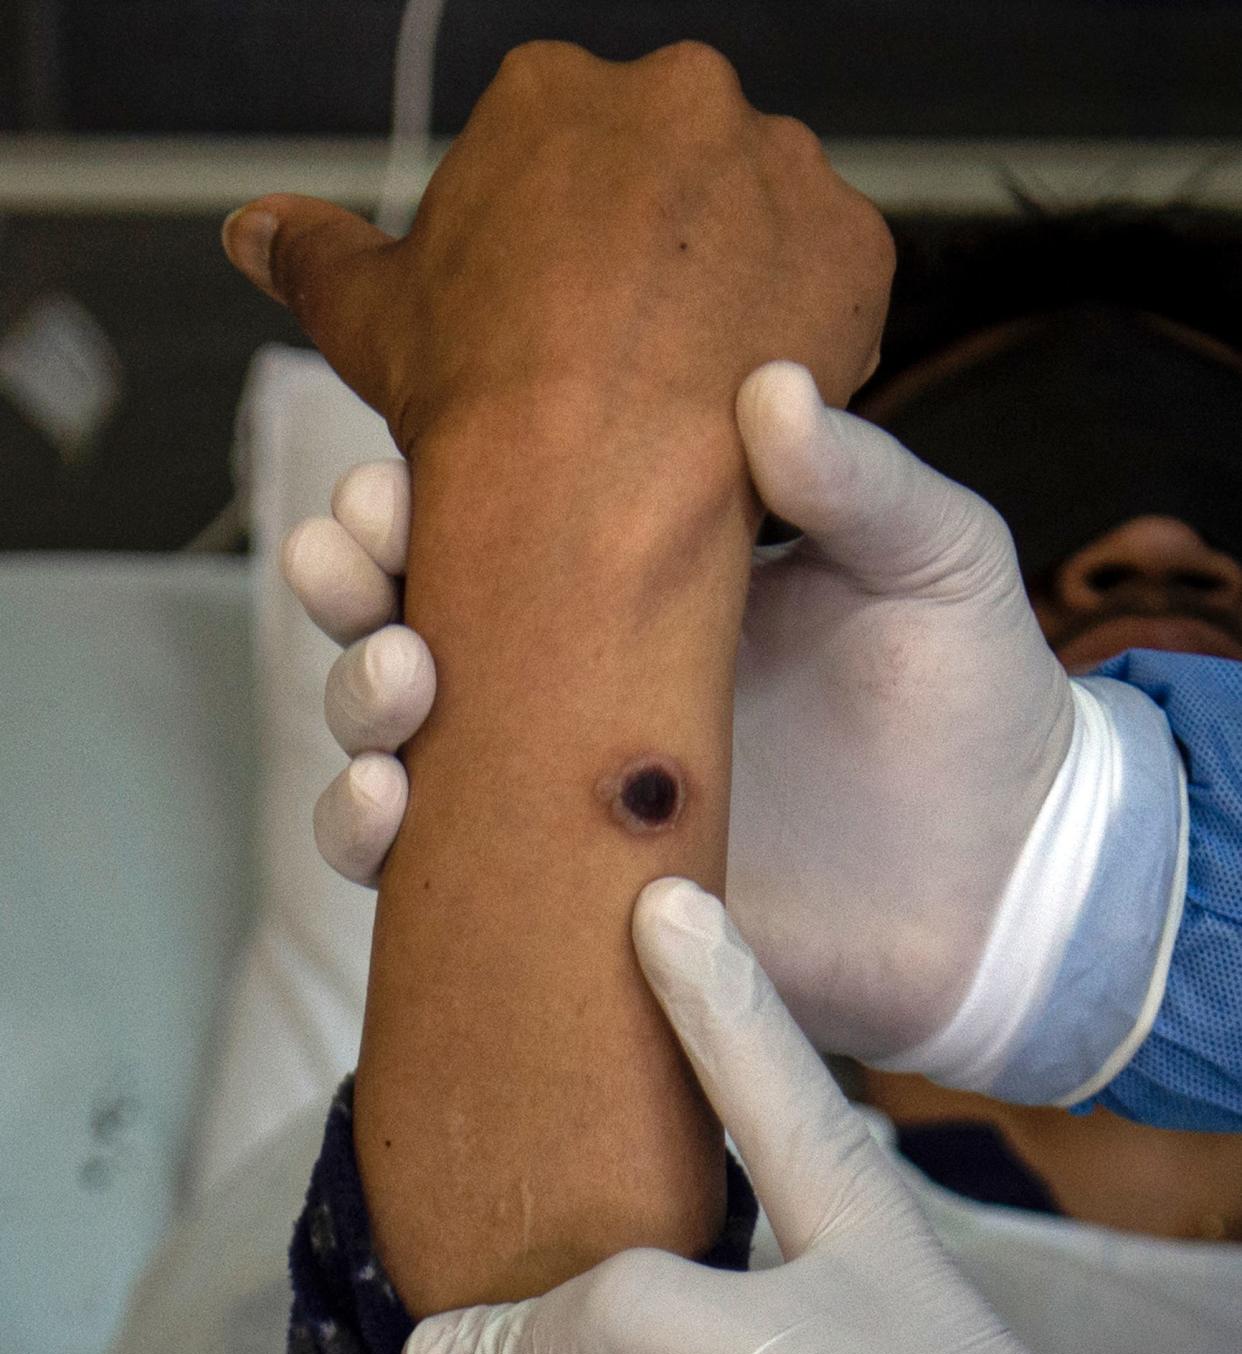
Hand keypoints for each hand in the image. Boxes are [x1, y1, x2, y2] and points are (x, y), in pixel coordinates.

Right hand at [223, 41, 890, 461]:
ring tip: (684, 392)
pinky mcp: (855, 245)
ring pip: (757, 226)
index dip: (561, 262)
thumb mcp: (371, 316)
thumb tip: (255, 230)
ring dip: (729, 296)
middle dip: (651, 266)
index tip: (559, 333)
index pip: (565, 167)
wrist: (586, 482)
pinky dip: (801, 338)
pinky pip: (834, 287)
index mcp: (553, 91)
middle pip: (669, 184)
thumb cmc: (478, 400)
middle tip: (624, 366)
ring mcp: (777, 162)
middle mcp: (678, 96)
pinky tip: (743, 400)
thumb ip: (314, 254)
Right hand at [286, 371, 1075, 1050]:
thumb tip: (769, 389)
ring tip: (401, 684)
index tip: (393, 478)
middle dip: (354, 581)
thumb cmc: (970, 709)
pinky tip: (389, 809)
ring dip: (353, 701)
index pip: (499, 515)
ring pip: (394, 739)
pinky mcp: (569, 897)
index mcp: (646, 578)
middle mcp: (580, 678)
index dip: (420, 490)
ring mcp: (562, 790)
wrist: (1003, 890)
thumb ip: (858, 481)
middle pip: (410, 613)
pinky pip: (433, 871)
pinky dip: (372, 839)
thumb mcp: (937, 562)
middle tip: (360, 562)